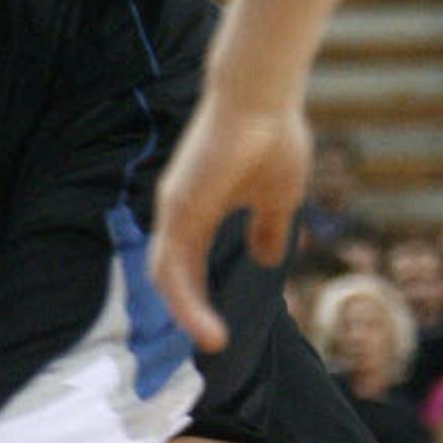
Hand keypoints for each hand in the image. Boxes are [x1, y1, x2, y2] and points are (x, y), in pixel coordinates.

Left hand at [149, 90, 310, 352]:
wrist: (262, 97)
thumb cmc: (271, 137)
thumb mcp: (276, 197)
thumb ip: (268, 229)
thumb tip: (268, 260)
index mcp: (197, 210)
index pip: (186, 265)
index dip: (196, 298)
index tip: (217, 330)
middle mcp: (178, 212)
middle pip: (170, 275)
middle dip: (186, 313)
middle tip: (210, 344)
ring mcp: (174, 209)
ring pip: (166, 276)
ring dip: (187, 314)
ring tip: (212, 342)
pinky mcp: (178, 208)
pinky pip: (172, 266)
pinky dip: (185, 300)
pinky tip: (206, 324)